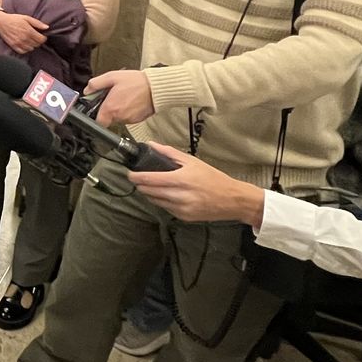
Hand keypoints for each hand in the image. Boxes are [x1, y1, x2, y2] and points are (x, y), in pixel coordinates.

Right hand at [0, 11, 48, 53]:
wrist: (1, 22)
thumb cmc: (14, 19)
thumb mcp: (27, 18)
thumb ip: (37, 23)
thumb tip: (47, 27)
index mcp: (29, 31)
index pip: (42, 39)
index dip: (43, 37)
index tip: (42, 35)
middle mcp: (24, 38)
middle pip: (37, 44)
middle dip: (38, 41)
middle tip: (35, 37)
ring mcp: (19, 43)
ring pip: (31, 49)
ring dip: (32, 45)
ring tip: (30, 40)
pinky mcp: (14, 46)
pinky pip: (23, 52)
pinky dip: (26, 49)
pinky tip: (25, 44)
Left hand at [85, 70, 153, 126]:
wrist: (156, 87)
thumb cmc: (136, 82)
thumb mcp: (112, 77)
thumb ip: (96, 84)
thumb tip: (87, 90)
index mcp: (111, 108)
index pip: (98, 122)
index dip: (96, 116)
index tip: (98, 108)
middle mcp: (119, 116)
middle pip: (108, 120)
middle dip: (108, 110)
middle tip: (113, 98)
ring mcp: (129, 120)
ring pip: (118, 119)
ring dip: (118, 110)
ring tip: (124, 97)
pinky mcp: (138, 120)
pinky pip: (128, 118)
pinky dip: (128, 111)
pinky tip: (131, 101)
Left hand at [128, 144, 267, 225]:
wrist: (232, 199)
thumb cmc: (213, 178)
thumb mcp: (192, 162)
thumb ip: (169, 153)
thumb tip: (151, 144)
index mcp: (180, 179)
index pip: (150, 179)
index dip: (136, 177)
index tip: (129, 173)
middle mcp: (179, 195)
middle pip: (149, 191)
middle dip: (140, 185)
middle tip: (137, 179)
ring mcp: (180, 208)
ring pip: (155, 201)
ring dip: (149, 193)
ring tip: (150, 186)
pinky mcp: (183, 217)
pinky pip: (165, 208)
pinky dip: (161, 201)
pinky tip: (166, 195)